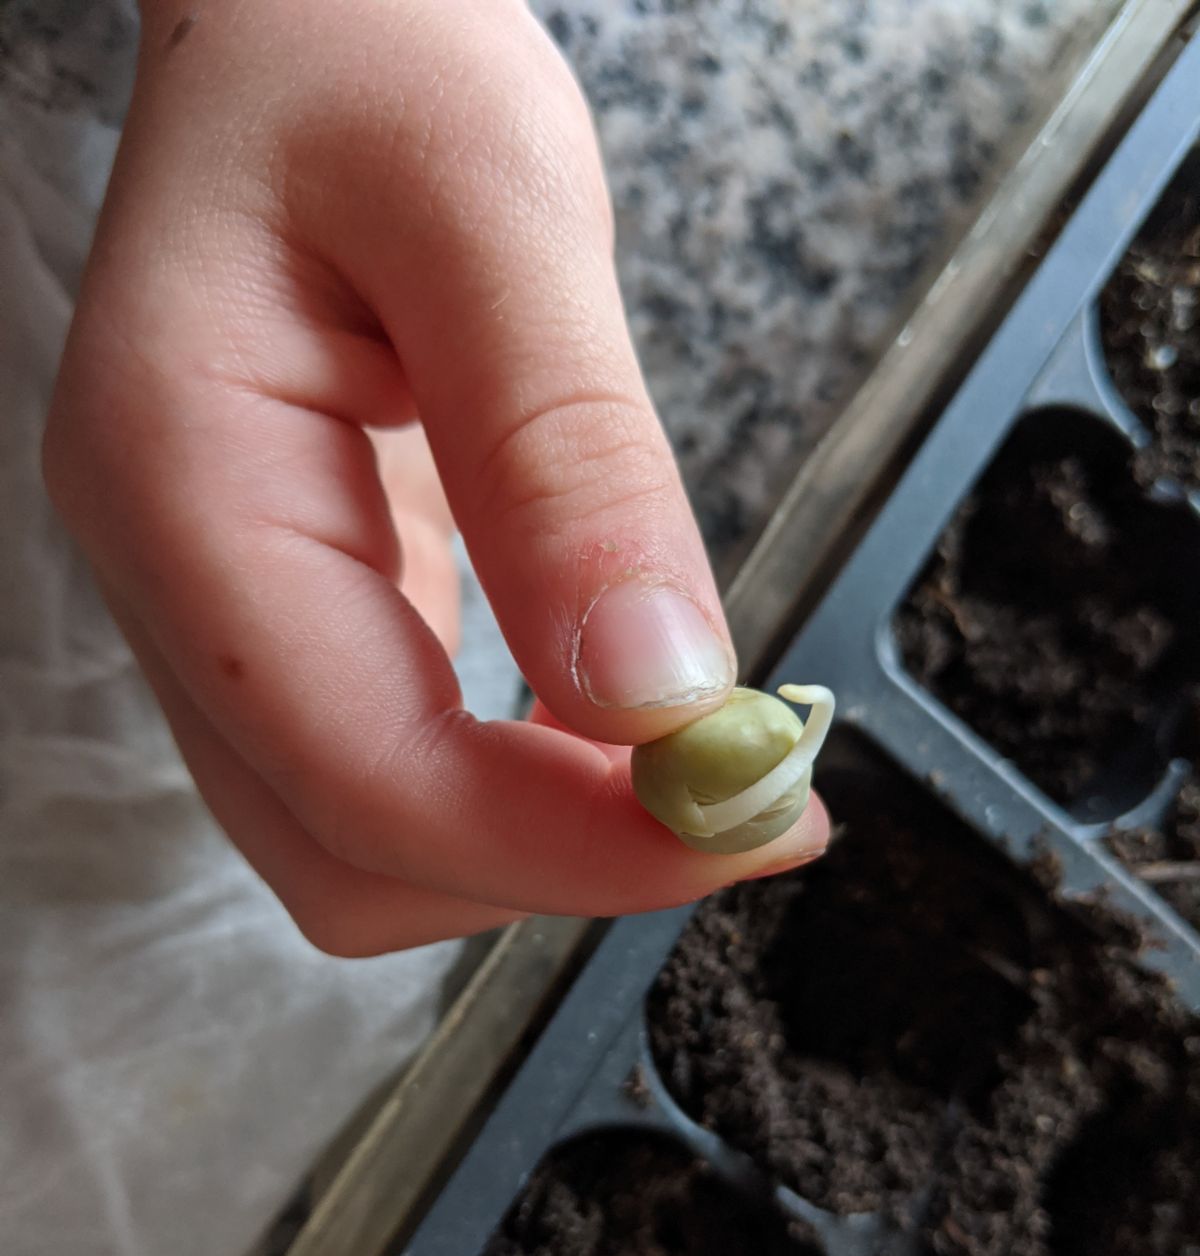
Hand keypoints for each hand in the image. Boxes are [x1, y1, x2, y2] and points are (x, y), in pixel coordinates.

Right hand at [45, 0, 827, 954]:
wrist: (302, 33)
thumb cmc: (368, 60)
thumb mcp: (494, 209)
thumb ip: (568, 457)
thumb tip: (661, 694)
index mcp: (184, 486)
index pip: (364, 769)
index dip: (561, 844)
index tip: (749, 819)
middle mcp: (179, 585)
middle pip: (346, 851)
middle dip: (552, 865)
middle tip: (748, 799)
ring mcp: (226, 613)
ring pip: (363, 840)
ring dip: (538, 845)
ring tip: (700, 764)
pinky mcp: (296, 614)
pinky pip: (394, 769)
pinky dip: (518, 790)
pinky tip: (620, 725)